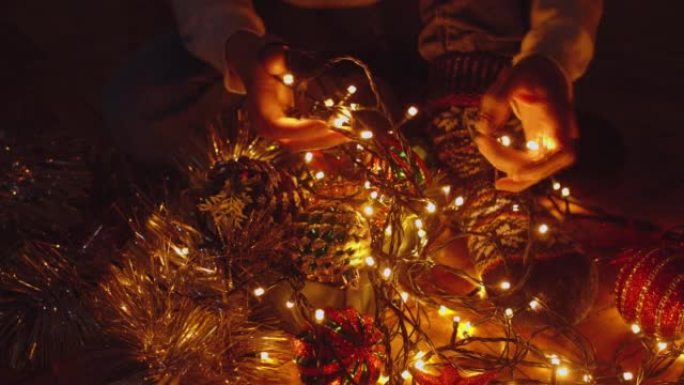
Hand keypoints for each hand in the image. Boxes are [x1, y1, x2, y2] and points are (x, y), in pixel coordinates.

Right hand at [225, 32, 347, 150]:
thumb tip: (277, 57)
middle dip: (319, 139)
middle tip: (345, 132)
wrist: (255, 64)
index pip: (274, 128)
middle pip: (291, 142)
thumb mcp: (270, 53)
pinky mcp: (290, 130)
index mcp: (259, 107)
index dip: (298, 130)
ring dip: (325, 141)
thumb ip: (275, 56)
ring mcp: (279, 130)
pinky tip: (345, 132)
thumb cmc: (265, 57)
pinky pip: (307, 140)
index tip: (323, 124)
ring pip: (301, 144)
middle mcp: (266, 124)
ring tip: (350, 133)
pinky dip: (325, 138)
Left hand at [475, 55, 577, 191]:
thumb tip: (484, 128)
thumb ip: (498, 99)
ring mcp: (553, 144)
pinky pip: (531, 169)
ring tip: (482, 142)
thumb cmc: (531, 71)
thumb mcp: (514, 75)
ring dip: (505, 165)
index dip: (543, 166)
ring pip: (535, 171)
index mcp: (560, 113)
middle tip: (482, 141)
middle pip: (544, 165)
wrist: (545, 71)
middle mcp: (562, 133)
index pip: (562, 148)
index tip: (516, 172)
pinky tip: (499, 183)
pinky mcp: (542, 148)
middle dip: (511, 163)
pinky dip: (513, 174)